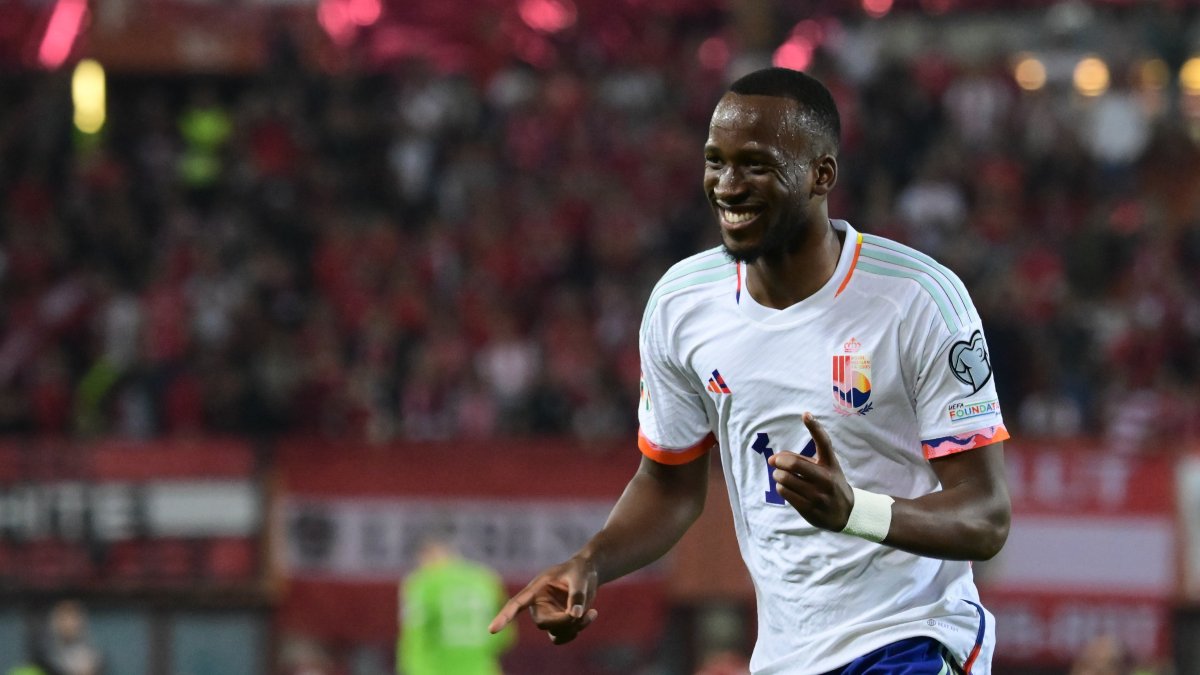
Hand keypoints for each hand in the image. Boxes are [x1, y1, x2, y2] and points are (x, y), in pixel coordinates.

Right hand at [488, 556, 599, 644]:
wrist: (588, 573)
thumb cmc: (579, 570)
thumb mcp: (579, 577)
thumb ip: (577, 595)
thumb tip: (574, 615)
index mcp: (536, 588)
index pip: (516, 603)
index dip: (504, 616)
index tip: (492, 630)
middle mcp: (538, 604)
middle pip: (543, 623)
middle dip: (563, 622)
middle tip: (581, 613)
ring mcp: (548, 615)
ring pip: (555, 633)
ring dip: (574, 627)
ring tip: (590, 612)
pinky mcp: (558, 624)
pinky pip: (564, 636)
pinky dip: (578, 629)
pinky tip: (591, 615)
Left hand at [768, 412, 854, 531]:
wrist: (846, 513)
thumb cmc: (829, 484)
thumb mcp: (824, 469)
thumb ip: (801, 460)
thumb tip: (774, 458)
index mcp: (830, 464)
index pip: (824, 443)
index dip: (815, 427)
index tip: (806, 414)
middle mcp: (826, 478)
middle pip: (794, 464)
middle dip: (779, 460)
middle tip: (773, 461)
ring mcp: (818, 495)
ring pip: (785, 479)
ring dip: (778, 475)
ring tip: (780, 476)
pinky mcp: (809, 508)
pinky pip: (785, 493)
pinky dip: (780, 487)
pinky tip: (785, 487)